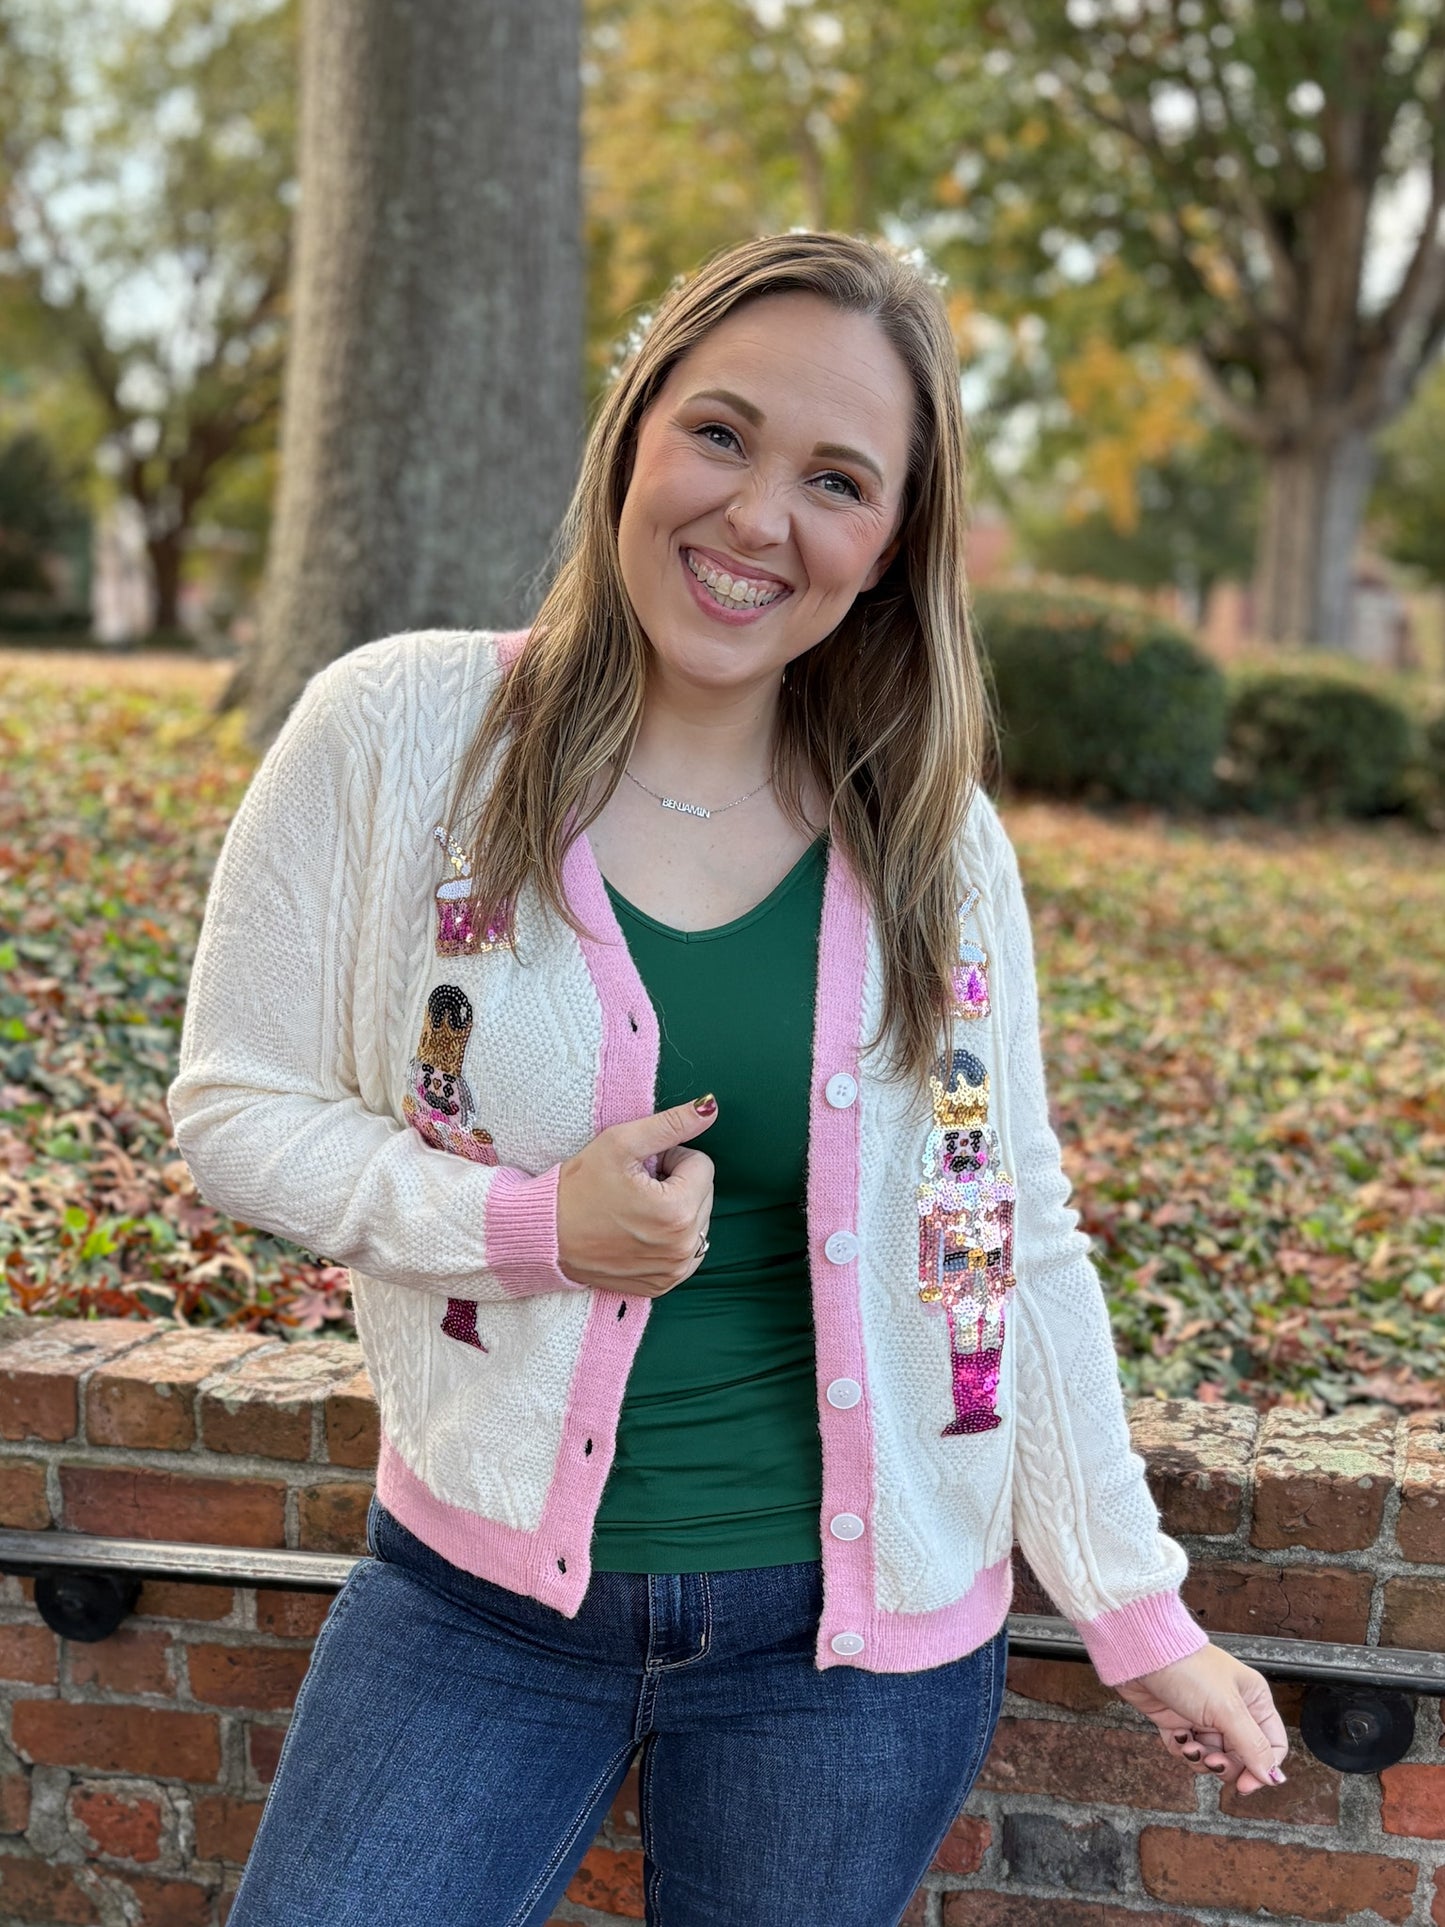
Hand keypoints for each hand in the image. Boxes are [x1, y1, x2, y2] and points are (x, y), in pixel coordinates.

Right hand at [556, 1096, 717, 1295]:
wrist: (544, 1236)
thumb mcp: (621, 1143)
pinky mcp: (664, 1284)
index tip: (639, 1167)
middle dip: (675, 1183)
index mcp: (678, 1211)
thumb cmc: (578, 1188)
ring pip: (697, 1220)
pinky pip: (686, 1249)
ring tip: (635, 1209)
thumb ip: (670, 1124)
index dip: (669, 1158)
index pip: (701, 1165)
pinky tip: (639, 1232)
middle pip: (703, 1193)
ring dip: (675, 1210)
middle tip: (635, 1187)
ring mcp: (675, 1270)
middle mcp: (683, 1247)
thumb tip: (710, 1107)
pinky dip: (669, 1237)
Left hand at [1113, 1644, 1288, 1796]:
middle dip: (1225, 1765)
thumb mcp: (1227, 1709)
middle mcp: (1232, 1709)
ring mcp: (1204, 1716)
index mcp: (1253, 1700)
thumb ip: (1253, 1745)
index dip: (1262, 1770)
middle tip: (1212, 1760)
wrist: (1141, 1654)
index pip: (1271, 1746)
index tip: (1244, 1785)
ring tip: (1190, 1745)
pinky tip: (1175, 1734)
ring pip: (1214, 1757)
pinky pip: (1188, 1751)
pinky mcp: (1179, 1721)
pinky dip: (1181, 1749)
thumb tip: (1273, 1777)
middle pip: (1242, 1757)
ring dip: (1200, 1758)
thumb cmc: (1188, 1669)